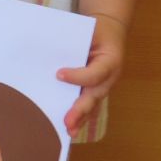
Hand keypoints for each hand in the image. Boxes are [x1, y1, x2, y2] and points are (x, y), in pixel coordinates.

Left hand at [58, 15, 127, 137]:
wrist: (110, 31)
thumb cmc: (97, 30)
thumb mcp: (90, 29)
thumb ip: (74, 41)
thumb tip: (50, 50)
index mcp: (110, 60)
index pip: (95, 73)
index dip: (78, 76)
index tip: (59, 74)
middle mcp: (110, 77)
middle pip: (95, 95)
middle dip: (80, 110)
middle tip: (67, 122)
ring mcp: (104, 86)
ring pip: (92, 105)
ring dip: (80, 118)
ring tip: (68, 131)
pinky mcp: (96, 90)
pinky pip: (89, 105)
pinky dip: (80, 116)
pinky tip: (69, 127)